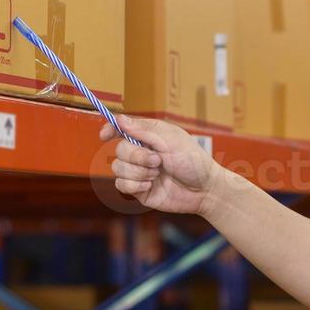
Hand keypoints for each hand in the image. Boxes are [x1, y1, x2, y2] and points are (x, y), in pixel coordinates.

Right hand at [100, 115, 222, 214]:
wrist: (204, 190)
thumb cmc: (193, 161)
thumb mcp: (171, 140)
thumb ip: (144, 130)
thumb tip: (120, 119)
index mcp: (150, 136)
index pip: (123, 129)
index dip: (111, 129)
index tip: (105, 135)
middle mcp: (142, 153)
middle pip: (119, 150)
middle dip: (137, 156)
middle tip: (157, 161)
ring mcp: (139, 172)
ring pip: (117, 168)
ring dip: (138, 172)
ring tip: (157, 174)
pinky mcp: (138, 189)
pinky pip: (121, 185)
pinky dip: (135, 185)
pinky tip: (150, 186)